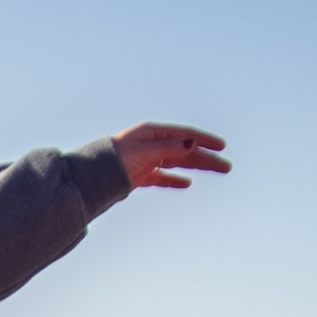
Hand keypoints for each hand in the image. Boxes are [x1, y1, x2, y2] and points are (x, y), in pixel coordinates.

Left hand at [112, 123, 229, 190]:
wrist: (90, 177)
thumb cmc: (113, 159)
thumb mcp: (143, 152)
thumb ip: (168, 148)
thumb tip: (192, 143)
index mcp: (152, 133)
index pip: (185, 135)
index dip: (204, 140)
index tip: (222, 146)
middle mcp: (152, 145)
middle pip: (185, 150)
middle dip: (206, 158)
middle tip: (226, 167)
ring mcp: (147, 160)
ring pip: (177, 163)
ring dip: (197, 167)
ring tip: (215, 172)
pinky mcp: (140, 175)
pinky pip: (162, 177)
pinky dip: (174, 180)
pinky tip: (187, 183)